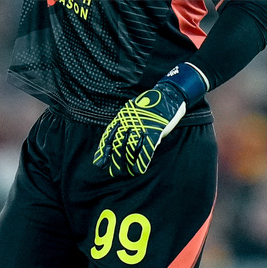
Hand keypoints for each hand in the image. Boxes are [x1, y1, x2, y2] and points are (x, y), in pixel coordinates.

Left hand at [93, 62, 207, 175]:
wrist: (168, 95)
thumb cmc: (149, 105)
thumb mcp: (132, 111)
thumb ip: (125, 123)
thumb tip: (117, 138)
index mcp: (122, 118)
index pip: (109, 136)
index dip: (103, 151)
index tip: (99, 163)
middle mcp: (130, 122)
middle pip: (118, 144)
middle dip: (115, 160)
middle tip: (114, 172)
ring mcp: (142, 127)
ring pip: (131, 148)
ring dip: (128, 162)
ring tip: (126, 172)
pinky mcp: (155, 131)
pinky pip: (146, 149)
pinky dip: (142, 160)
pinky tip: (138, 169)